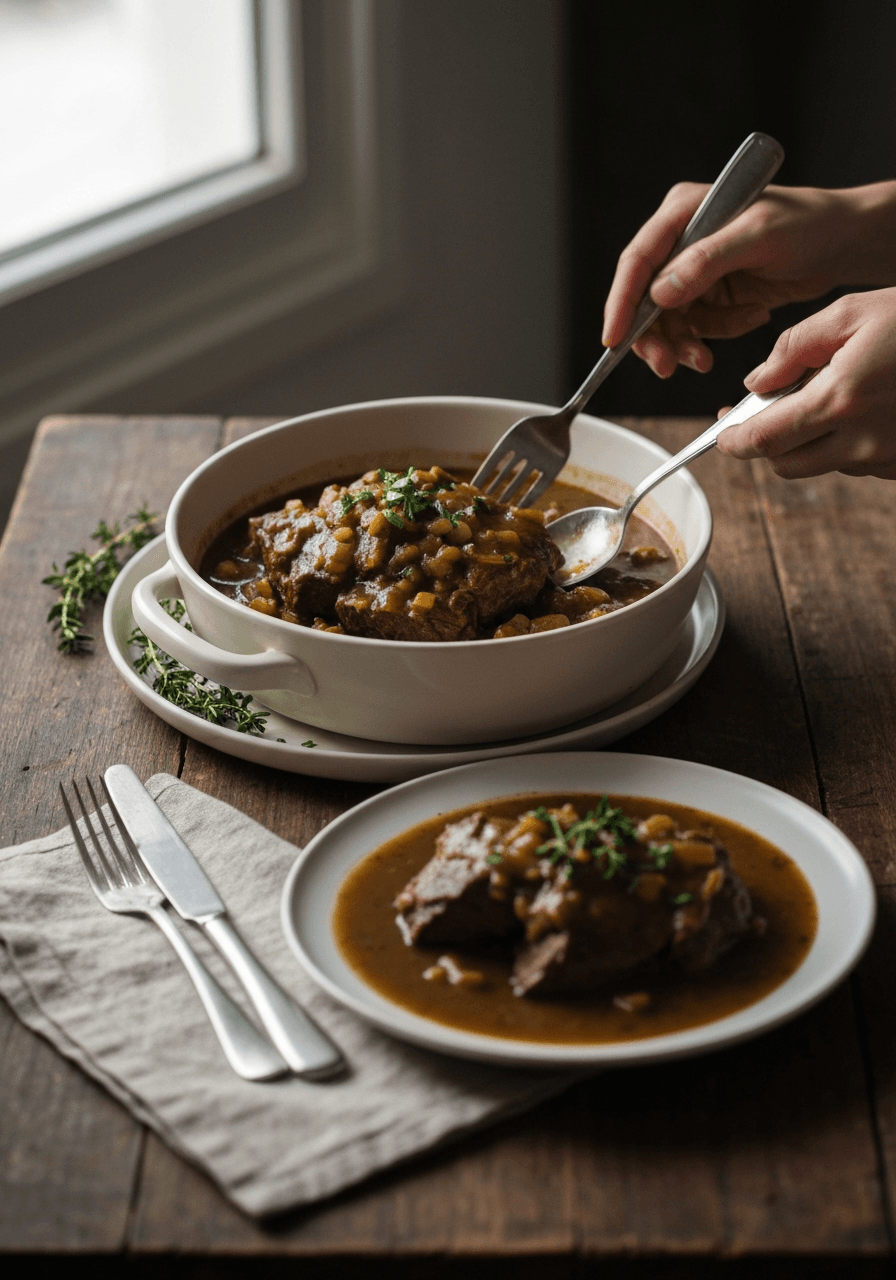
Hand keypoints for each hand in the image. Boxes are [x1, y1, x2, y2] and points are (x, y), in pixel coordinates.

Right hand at [602, 183, 862, 377]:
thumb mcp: (758, 236)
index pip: (637, 261)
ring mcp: (694, 269)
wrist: (842, 242)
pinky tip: (750, 316)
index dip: (621, 303)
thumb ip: (706, 261)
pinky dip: (719, 332)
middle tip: (668, 365)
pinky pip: (699, 326)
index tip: (615, 340)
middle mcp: (681, 240)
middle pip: (645, 299)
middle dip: (657, 336)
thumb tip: (658, 293)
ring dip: (690, 342)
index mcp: (682, 212)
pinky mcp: (711, 293)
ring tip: (709, 355)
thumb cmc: (808, 223)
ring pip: (670, 320)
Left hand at [716, 288, 895, 479]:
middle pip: (784, 465)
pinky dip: (843, 441)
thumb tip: (755, 383)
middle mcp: (861, 441)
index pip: (763, 441)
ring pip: (820, 465)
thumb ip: (794, 348)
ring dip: (806, 441)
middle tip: (760, 413)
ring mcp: (885, 459)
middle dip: (765, 444)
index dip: (732, 442)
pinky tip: (859, 406)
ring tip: (822, 395)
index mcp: (840, 400)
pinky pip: (856, 463)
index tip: (720, 432)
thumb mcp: (854, 312)